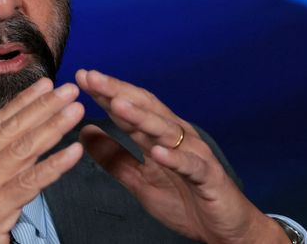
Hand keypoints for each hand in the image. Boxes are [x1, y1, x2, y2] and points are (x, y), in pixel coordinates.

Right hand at [0, 78, 83, 243]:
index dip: (24, 102)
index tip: (47, 84)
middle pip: (11, 131)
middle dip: (43, 107)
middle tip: (69, 90)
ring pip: (22, 151)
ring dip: (53, 128)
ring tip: (75, 112)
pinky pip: (29, 183)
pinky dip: (54, 165)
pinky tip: (74, 152)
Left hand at [75, 69, 287, 243]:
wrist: (224, 229)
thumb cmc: (185, 199)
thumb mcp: (139, 179)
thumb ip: (113, 156)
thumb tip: (85, 131)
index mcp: (158, 136)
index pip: (129, 108)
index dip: (105, 92)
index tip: (82, 77)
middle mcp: (176, 137)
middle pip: (144, 108)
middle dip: (117, 91)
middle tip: (91, 77)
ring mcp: (193, 154)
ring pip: (164, 130)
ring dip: (140, 116)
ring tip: (116, 104)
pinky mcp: (209, 177)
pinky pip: (191, 165)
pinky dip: (174, 158)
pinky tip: (158, 152)